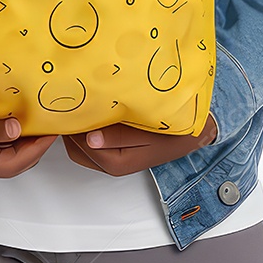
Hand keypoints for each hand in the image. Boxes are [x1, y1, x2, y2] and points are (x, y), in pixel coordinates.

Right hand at [0, 89, 57, 177]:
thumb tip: (17, 127)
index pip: (33, 154)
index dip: (47, 138)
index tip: (58, 119)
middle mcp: (2, 162)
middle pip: (33, 150)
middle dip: (44, 133)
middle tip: (55, 109)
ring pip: (25, 143)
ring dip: (33, 128)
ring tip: (43, 106)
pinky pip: (15, 136)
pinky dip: (22, 125)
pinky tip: (24, 108)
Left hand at [63, 112, 218, 175]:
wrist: (191, 134)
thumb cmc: (172, 133)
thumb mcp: (147, 133)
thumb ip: (119, 136)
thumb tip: (90, 138)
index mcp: (116, 163)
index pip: (80, 143)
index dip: (74, 123)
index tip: (72, 100)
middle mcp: (109, 164)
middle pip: (75, 146)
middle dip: (72, 125)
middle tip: (72, 97)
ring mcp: (111, 157)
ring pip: (79, 144)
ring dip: (78, 125)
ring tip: (81, 100)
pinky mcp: (114, 149)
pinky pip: (89, 140)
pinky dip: (86, 126)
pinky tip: (93, 109)